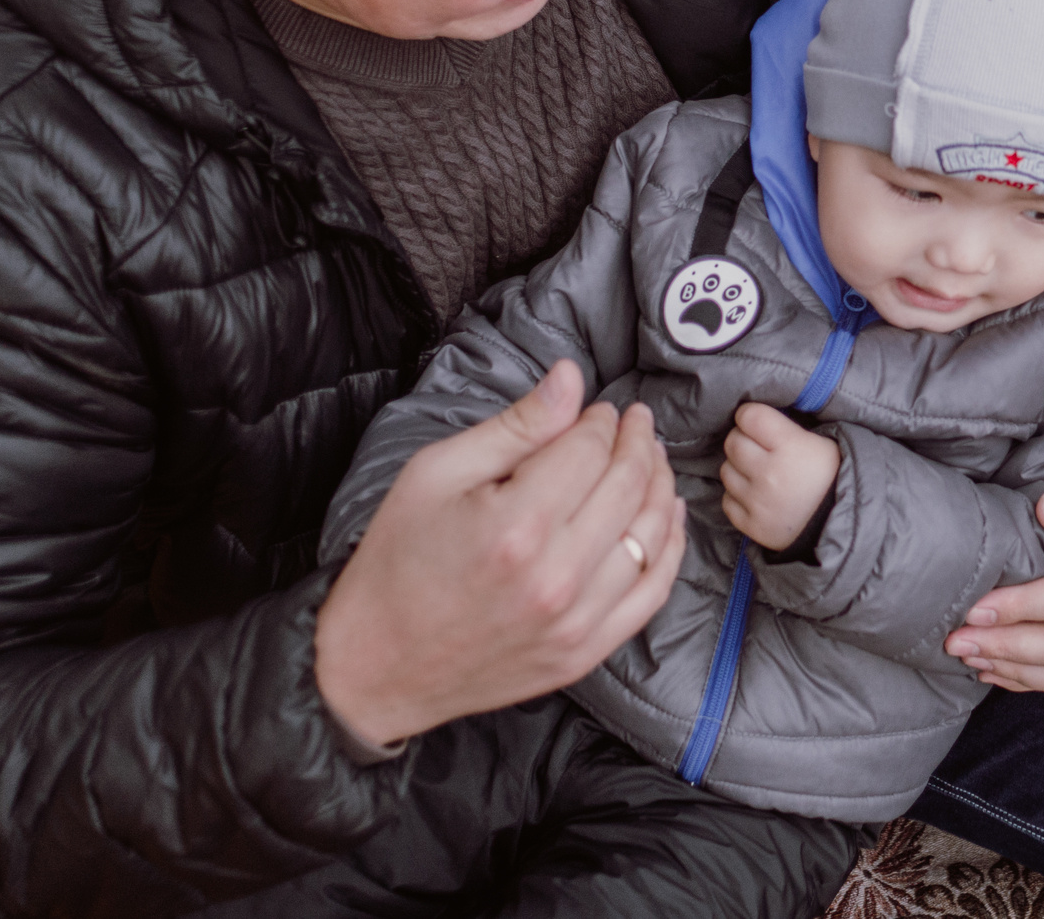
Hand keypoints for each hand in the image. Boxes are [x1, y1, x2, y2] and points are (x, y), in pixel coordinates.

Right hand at [315, 360, 684, 747]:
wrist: (374, 664)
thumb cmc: (398, 563)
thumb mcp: (437, 473)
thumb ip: (514, 426)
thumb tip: (569, 378)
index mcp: (515, 524)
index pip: (590, 450)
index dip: (601, 421)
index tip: (599, 410)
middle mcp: (555, 576)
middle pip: (628, 486)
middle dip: (638, 443)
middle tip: (636, 422)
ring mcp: (575, 621)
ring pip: (651, 535)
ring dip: (660, 486)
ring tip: (651, 459)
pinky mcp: (584, 653)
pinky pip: (652, 593)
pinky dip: (669, 548)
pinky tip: (666, 516)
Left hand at [721, 401, 841, 551]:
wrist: (841, 522)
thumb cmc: (831, 476)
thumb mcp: (822, 442)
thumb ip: (786, 427)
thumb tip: (755, 417)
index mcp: (790, 447)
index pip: (750, 417)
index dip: (750, 415)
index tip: (756, 422)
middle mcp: (769, 473)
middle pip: (733, 442)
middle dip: (742, 440)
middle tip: (758, 447)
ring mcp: (757, 502)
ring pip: (726, 471)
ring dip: (739, 468)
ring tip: (759, 473)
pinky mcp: (751, 525)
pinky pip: (727, 501)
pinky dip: (738, 497)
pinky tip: (757, 495)